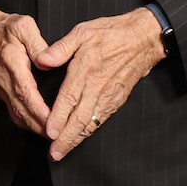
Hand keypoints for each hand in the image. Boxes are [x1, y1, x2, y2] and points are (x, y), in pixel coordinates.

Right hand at [0, 3, 52, 133]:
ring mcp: (1, 87)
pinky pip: (13, 111)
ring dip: (33, 127)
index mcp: (12, 63)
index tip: (52, 120)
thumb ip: (38, 43)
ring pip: (16, 115)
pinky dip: (26, 122)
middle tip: (59, 136)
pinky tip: (39, 126)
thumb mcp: (23, 26)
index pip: (25, 92)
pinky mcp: (1, 91)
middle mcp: (4, 79)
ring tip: (52, 135)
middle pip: (21, 110)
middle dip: (39, 126)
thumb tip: (48, 62)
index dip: (38, 109)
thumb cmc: (4, 28)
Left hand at [36, 8, 166, 160]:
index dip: (59, 118)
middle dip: (66, 138)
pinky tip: (81, 138)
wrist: (144, 38)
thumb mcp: (82, 31)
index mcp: (86, 69)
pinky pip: (102, 119)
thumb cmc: (111, 33)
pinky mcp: (118, 99)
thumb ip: (61, 47)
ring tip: (63, 151)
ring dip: (77, 139)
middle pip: (80, 118)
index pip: (70, 99)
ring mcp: (109, 95)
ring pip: (92, 122)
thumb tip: (42, 60)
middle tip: (54, 153)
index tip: (49, 132)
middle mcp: (98, 86)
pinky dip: (91, 131)